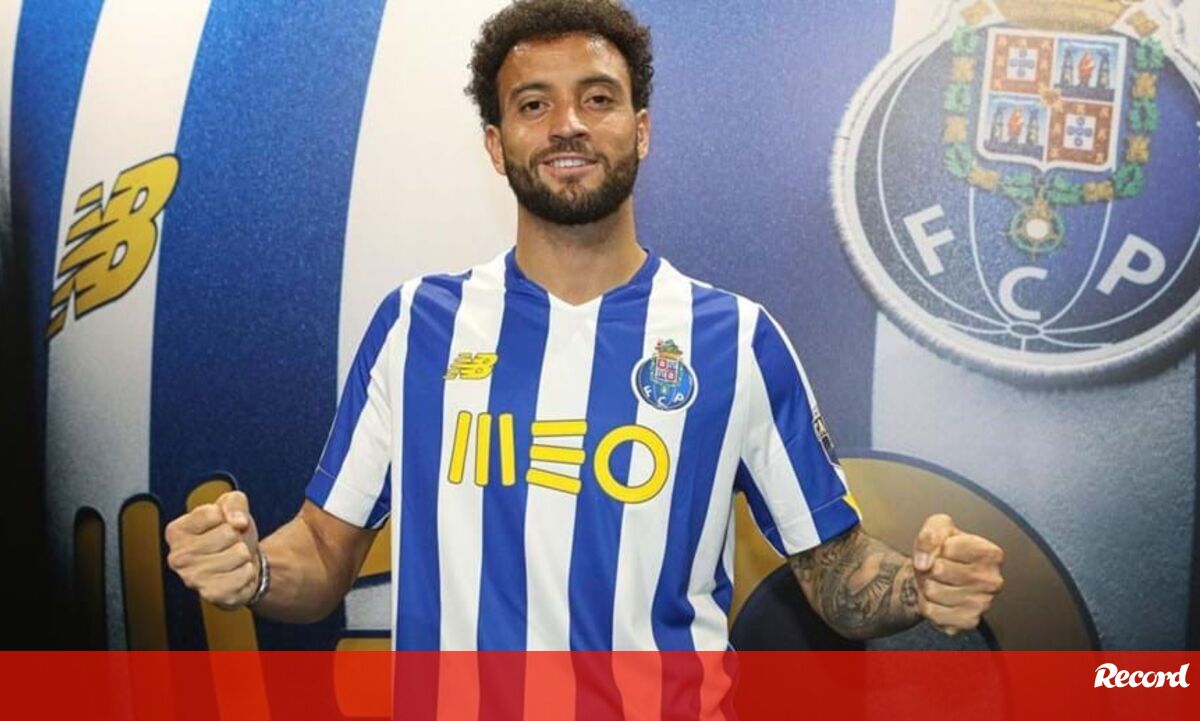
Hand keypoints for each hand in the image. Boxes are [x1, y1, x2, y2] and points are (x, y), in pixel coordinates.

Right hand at [165, 491, 260, 610]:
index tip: (220, 525)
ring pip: (239, 553)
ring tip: (232, 559)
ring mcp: (193, 579)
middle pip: (228, 533)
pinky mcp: (212, 594)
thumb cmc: (230, 535)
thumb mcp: (231, 506)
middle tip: (228, 545)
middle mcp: (178, 557)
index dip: (225, 517)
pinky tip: (236, 574)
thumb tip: (237, 521)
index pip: (213, 513)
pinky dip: (248, 572)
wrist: (242, 565)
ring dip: (243, 555)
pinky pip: (245, 573)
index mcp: (176, 532)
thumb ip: (234, 502)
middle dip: (237, 537)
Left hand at [910, 513, 1003, 635]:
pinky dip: (927, 604)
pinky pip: (932, 612)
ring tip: (937, 582)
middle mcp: (993, 581)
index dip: (938, 547)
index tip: (944, 550)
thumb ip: (931, 534)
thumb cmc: (942, 551)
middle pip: (940, 570)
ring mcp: (982, 604)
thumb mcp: (937, 527)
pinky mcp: (968, 622)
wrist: (935, 576)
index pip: (950, 547)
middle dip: (930, 568)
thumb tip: (924, 563)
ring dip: (926, 585)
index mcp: (991, 554)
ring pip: (933, 591)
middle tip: (937, 569)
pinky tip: (938, 599)